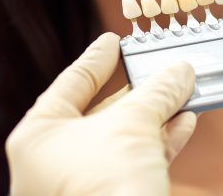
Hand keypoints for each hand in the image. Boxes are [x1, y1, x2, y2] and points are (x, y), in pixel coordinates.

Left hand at [6, 32, 196, 195]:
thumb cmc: (105, 183)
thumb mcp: (132, 123)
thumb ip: (155, 92)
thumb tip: (178, 71)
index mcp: (38, 137)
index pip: (69, 84)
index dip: (95, 60)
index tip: (114, 41)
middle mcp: (52, 163)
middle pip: (100, 112)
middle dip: (137, 91)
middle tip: (161, 68)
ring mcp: (79, 187)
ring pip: (122, 140)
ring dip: (156, 116)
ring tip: (183, 92)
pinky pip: (134, 164)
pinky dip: (160, 143)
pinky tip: (185, 123)